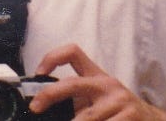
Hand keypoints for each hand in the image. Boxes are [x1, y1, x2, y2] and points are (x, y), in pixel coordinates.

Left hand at [25, 44, 165, 120]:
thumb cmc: (120, 112)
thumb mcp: (101, 100)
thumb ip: (79, 100)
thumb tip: (46, 108)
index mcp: (97, 77)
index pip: (73, 53)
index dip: (52, 57)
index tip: (39, 73)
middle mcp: (107, 85)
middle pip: (72, 84)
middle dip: (50, 95)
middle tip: (36, 107)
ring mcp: (119, 101)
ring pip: (85, 118)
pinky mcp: (129, 117)